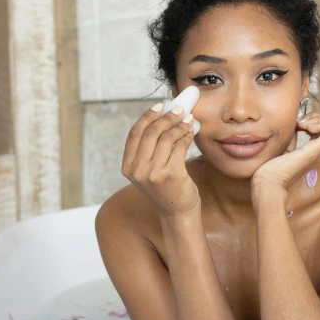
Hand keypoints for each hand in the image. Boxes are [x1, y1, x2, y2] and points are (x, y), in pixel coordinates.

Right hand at [122, 103, 199, 217]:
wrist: (177, 213)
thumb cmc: (165, 189)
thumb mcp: (149, 170)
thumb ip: (149, 149)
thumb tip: (164, 116)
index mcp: (128, 167)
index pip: (134, 134)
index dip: (146, 117)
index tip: (159, 106)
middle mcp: (137, 170)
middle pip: (150, 133)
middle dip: (166, 117)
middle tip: (179, 109)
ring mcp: (153, 173)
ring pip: (166, 138)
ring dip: (179, 125)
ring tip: (188, 119)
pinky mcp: (171, 174)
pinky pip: (180, 146)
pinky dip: (187, 135)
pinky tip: (191, 132)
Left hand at [251, 112, 319, 192]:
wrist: (268, 181)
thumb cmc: (270, 168)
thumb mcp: (284, 145)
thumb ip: (293, 135)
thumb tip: (297, 123)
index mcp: (311, 150)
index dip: (313, 120)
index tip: (297, 123)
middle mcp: (317, 151)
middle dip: (318, 117)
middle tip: (300, 122)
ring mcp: (318, 152)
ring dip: (319, 120)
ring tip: (302, 125)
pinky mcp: (314, 153)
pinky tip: (304, 128)